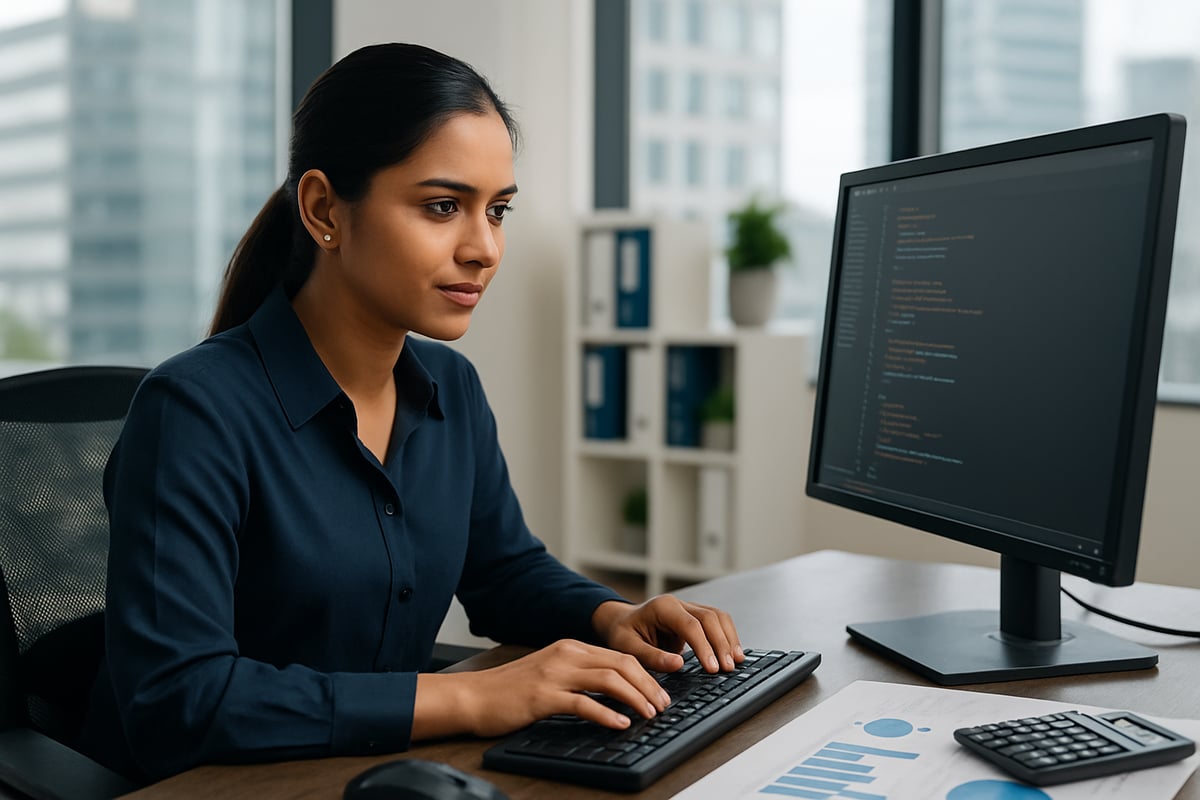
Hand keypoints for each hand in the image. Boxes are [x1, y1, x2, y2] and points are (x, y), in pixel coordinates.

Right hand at [413, 639, 670, 738]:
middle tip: (663, 706)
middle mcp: (565, 655)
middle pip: (621, 664)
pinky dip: (607, 714)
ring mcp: (554, 674)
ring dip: (635, 699)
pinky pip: (583, 704)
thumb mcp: (550, 673)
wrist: (472, 696)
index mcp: (570, 647)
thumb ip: (578, 675)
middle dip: (648, 686)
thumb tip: (612, 690)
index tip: (660, 693)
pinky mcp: (543, 696)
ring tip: (650, 715)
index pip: (619, 656)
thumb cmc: (510, 690)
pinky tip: (620, 724)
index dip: (646, 674)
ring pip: (609, 680)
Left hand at [591, 596, 744, 673]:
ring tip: (736, 662)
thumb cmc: (623, 633)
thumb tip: (678, 664)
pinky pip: (717, 622)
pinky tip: (732, 653)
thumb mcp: (628, 647)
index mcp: (662, 607)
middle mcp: (679, 604)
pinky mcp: (695, 617)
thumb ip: (651, 656)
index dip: (704, 647)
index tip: (712, 668)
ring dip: (729, 639)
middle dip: (721, 644)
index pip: (691, 625)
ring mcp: (689, 608)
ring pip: (718, 617)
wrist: (622, 622)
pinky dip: (727, 636)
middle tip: (727, 669)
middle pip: (710, 618)